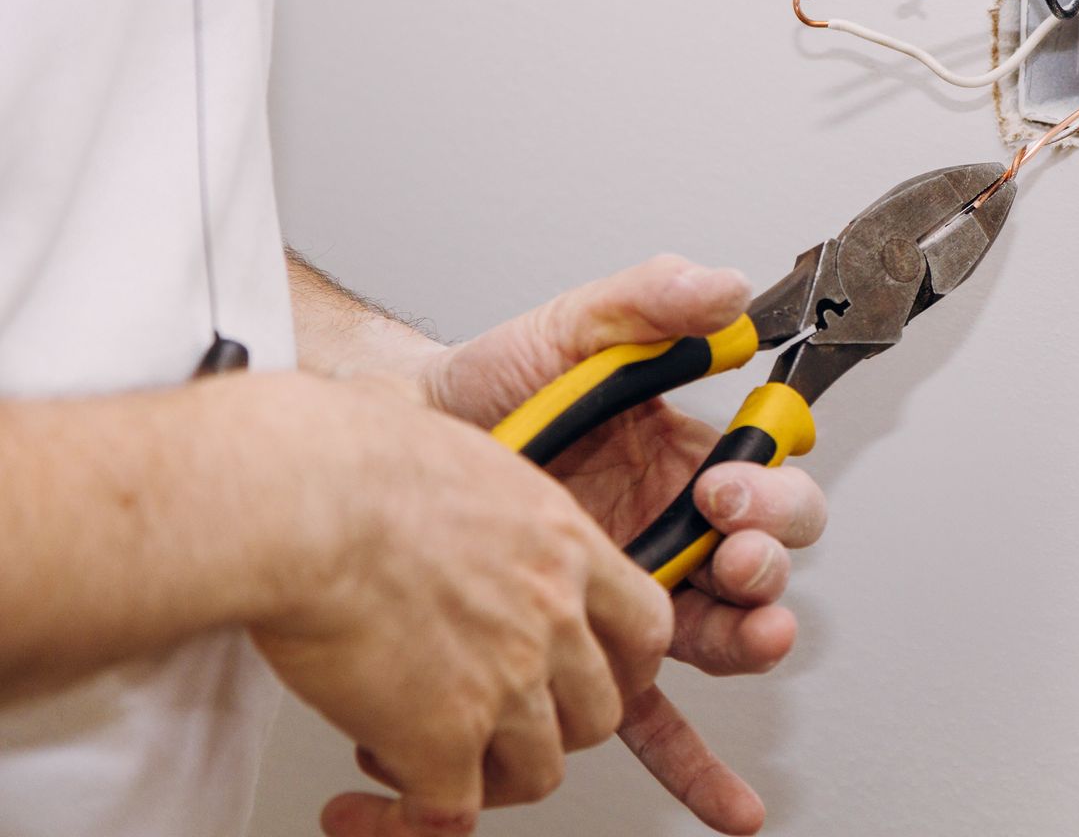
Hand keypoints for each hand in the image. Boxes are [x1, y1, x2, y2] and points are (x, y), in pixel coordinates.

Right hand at [229, 371, 673, 836]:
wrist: (302, 499)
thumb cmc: (345, 455)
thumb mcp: (442, 434)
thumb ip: (457, 465)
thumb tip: (401, 410)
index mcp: (562, 544)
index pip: (647, 624)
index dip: (625, 664)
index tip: (594, 676)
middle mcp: (552, 615)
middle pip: (602, 712)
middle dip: (550, 730)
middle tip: (491, 723)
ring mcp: (507, 681)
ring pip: (538, 772)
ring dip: (483, 777)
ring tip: (415, 756)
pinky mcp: (442, 737)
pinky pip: (449, 814)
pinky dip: (408, 821)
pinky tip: (366, 804)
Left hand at [417, 256, 828, 833]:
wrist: (390, 447)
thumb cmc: (486, 389)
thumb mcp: (572, 331)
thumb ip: (648, 301)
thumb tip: (719, 289)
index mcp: (684, 461)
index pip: (767, 482)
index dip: (764, 493)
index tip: (724, 488)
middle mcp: (673, 533)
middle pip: (761, 565)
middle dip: (764, 564)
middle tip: (730, 555)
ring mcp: (634, 599)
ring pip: (722, 637)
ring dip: (752, 642)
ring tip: (749, 638)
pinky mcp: (589, 654)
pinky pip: (652, 718)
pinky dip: (693, 767)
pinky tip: (723, 801)